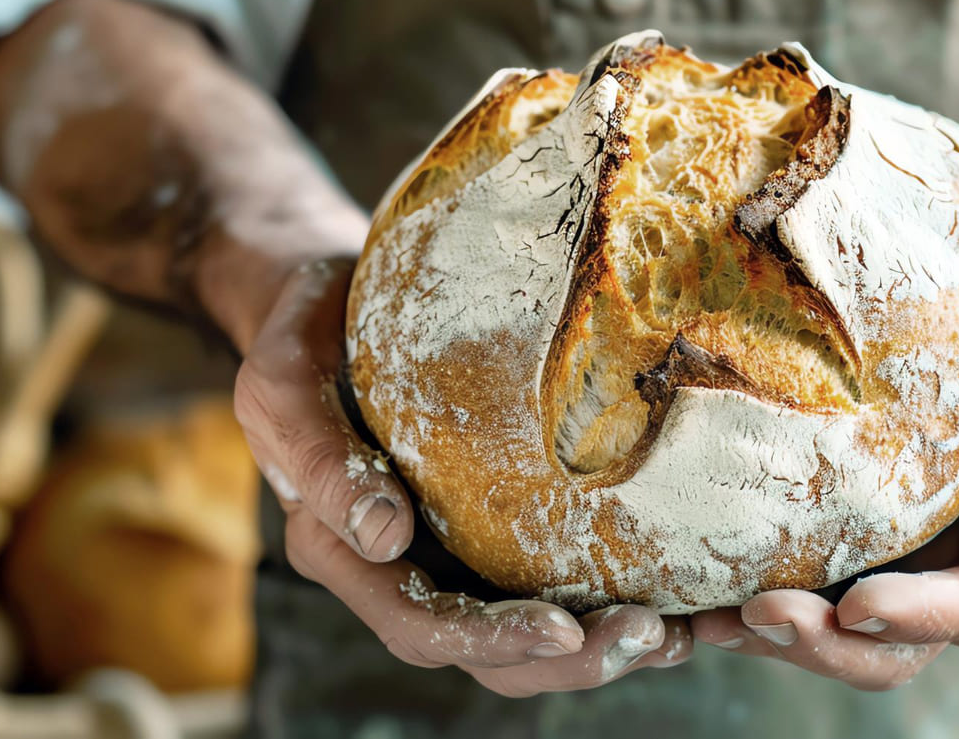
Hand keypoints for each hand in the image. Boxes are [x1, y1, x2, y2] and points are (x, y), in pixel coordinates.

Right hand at [233, 259, 690, 696]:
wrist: (329, 298)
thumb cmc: (301, 335)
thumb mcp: (281, 384)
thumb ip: (318, 461)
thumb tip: (383, 537)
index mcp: (346, 554)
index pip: (422, 626)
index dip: (492, 641)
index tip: (562, 631)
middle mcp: (407, 569)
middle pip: (491, 654)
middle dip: (571, 659)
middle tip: (650, 637)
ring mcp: (458, 549)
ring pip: (532, 631)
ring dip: (603, 645)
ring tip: (676, 635)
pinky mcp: (500, 520)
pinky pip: (558, 574)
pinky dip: (611, 593)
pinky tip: (675, 592)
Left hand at [690, 244, 958, 689]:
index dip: (920, 617)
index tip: (858, 607)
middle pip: (899, 640)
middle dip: (827, 643)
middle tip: (752, 617)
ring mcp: (921, 544)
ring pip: (850, 621)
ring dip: (784, 632)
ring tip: (710, 618)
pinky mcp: (878, 513)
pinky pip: (823, 563)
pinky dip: (768, 579)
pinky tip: (707, 582)